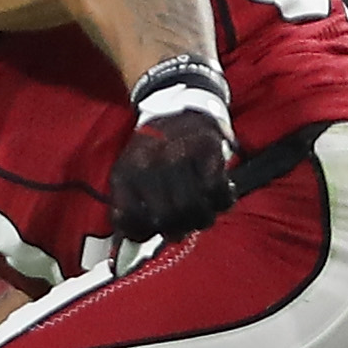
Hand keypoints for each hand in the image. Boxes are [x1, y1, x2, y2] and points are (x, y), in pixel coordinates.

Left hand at [109, 111, 236, 243]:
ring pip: (194, 210)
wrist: (179, 109)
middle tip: (180, 229)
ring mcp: (180, 157)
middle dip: (175, 230)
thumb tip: (133, 238)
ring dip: (200, 220)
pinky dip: (222, 201)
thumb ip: (126, 206)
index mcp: (125, 172)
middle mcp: (151, 164)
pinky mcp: (209, 153)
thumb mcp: (129, 172)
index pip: (128, 217)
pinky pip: (219, 194)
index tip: (150, 232)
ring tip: (199, 215)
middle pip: (166, 218)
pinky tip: (216, 196)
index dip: (140, 233)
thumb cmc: (153, 151)